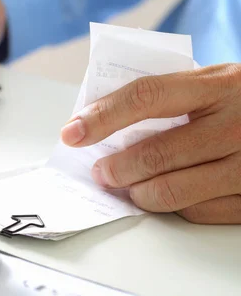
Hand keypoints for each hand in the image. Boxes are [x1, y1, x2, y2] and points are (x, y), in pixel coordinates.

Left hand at [60, 63, 240, 223]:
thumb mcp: (217, 82)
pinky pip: (199, 212)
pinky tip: (168, 196)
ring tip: (127, 187)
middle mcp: (238, 124)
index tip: (72, 133)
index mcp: (220, 85)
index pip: (146, 97)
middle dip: (115, 169)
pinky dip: (173, 208)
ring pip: (172, 192)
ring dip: (138, 194)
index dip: (102, 117)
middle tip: (101, 172)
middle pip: (154, 154)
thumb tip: (103, 120)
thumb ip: (171, 97)